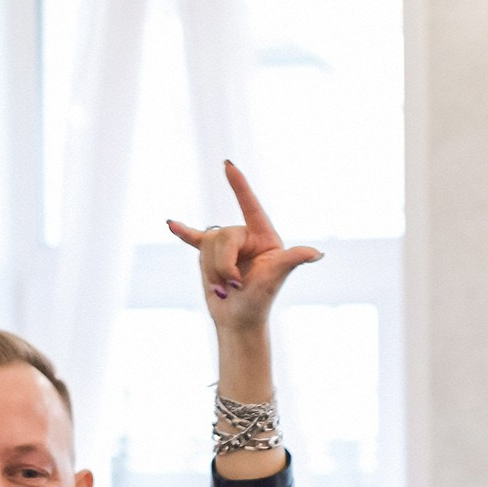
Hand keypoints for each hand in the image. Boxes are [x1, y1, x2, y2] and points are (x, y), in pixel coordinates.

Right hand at [167, 161, 320, 337]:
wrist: (238, 321)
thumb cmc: (259, 301)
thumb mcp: (275, 278)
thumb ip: (292, 260)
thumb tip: (316, 253)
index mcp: (264, 237)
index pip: (250, 206)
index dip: (239, 186)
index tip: (228, 165)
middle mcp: (246, 237)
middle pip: (223, 237)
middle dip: (224, 265)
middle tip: (235, 285)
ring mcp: (226, 246)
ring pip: (207, 246)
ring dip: (212, 272)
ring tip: (226, 288)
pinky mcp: (209, 255)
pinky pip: (194, 240)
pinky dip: (184, 232)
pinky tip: (171, 225)